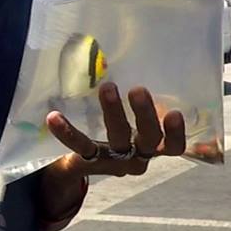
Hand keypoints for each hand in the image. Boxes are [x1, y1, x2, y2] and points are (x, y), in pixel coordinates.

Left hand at [45, 83, 185, 178]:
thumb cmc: (125, 136)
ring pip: (118, 139)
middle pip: (148, 140)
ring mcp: (114, 161)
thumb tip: (154, 67)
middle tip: (138, 90)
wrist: (91, 163)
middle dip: (145, 115)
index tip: (175, 112)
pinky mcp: (89, 160)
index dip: (176, 133)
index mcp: (155, 150)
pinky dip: (67, 131)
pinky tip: (53, 116)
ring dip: (115, 113)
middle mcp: (138, 159)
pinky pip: (80, 145)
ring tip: (109, 88)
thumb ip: (149, 106)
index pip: (174, 147)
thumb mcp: (141, 124)